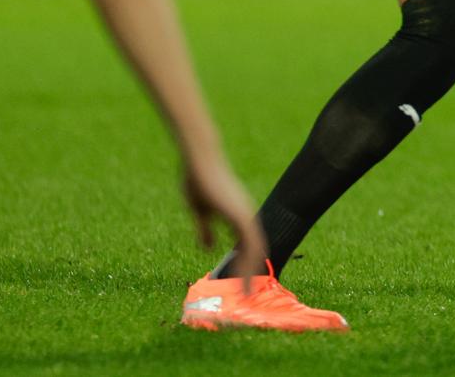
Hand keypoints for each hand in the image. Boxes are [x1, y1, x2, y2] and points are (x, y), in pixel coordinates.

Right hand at [183, 155, 265, 282]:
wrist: (200, 161)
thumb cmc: (198, 181)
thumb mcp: (200, 211)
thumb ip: (206, 229)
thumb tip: (208, 248)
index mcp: (237, 216)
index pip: (248, 245)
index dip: (247, 263)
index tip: (242, 281)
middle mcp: (246, 216)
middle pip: (256, 249)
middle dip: (252, 272)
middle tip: (248, 294)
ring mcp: (244, 214)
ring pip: (255, 249)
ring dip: (251, 271)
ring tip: (247, 292)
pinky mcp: (239, 214)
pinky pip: (248, 242)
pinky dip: (247, 260)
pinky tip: (243, 274)